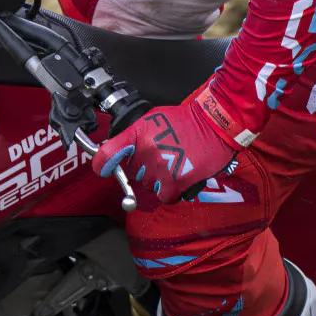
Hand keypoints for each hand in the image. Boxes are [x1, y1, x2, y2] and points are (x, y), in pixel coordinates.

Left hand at [97, 96, 242, 208]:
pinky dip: (170, 191)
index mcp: (138, 134)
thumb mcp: (153, 119)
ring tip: (174, 164)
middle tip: (161, 157)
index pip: (107, 154)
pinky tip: (179, 177)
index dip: (101, 165)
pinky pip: (163, 196)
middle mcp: (147, 151)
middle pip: (132, 173)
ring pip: (147, 186)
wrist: (214, 125)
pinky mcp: (176, 182)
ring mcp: (161, 168)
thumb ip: (134, 135)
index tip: (104, 169)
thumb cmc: (186, 121)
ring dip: (158, 180)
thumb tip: (118, 150)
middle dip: (143, 169)